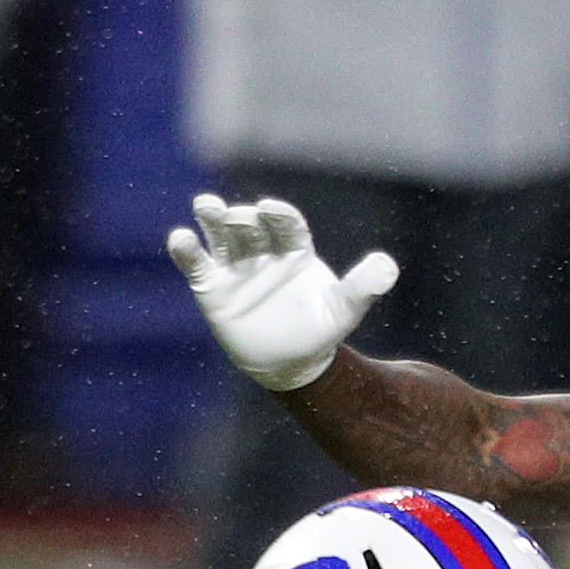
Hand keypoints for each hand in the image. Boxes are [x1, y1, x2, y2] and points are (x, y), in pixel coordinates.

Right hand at [168, 194, 398, 392]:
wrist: (291, 363)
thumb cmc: (319, 330)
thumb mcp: (343, 310)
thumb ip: (363, 287)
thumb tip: (388, 267)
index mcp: (295, 251)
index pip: (286, 226)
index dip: (278, 216)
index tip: (270, 209)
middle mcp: (263, 252)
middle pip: (251, 228)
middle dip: (244, 219)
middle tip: (239, 216)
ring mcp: (236, 267)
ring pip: (221, 237)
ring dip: (212, 219)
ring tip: (206, 205)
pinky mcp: (212, 286)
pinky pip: (197, 265)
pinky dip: (186, 250)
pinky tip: (180, 238)